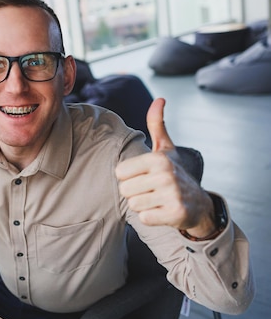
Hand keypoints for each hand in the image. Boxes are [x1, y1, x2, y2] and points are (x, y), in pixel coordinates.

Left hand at [115, 98, 214, 235]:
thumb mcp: (165, 148)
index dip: (129, 177)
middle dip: (134, 192)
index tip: (144, 176)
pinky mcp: (175, 214)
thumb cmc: (174, 173)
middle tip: (151, 190)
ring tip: (157, 199)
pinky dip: (151, 217)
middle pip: (124, 190)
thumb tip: (160, 99)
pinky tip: (162, 211)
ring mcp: (172, 195)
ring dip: (143, 205)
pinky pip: (144, 218)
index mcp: (157, 158)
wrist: (199, 204)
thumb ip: (157, 124)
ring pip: (133, 205)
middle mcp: (166, 175)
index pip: (119, 172)